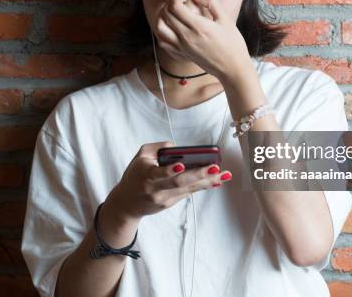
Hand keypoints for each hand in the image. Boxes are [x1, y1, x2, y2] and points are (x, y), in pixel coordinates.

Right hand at [106, 141, 232, 220]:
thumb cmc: (135, 175)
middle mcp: (156, 189)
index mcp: (146, 175)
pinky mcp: (171, 203)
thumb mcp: (140, 156)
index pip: (158, 173)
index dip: (170, 170)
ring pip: (188, 189)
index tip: (181, 165)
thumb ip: (158, 148)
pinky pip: (189, 192)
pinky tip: (217, 181)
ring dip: (208, 181)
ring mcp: (164, 198)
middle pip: (179, 182)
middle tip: (214, 168)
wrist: (126, 204)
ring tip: (224, 175)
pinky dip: (203, 186)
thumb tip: (178, 147)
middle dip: (198, 175)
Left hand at [154, 0, 251, 80]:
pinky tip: (171, 27)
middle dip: (170, 1)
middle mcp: (186, 37)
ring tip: (172, 11)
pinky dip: (162, 32)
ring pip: (160, 28)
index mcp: (198, 26)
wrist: (232, 68)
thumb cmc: (233, 45)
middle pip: (165, 14)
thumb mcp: (226, 20)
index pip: (175, 5)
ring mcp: (182, 47)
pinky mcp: (181, 54)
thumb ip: (211, 3)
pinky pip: (163, 42)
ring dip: (162, 16)